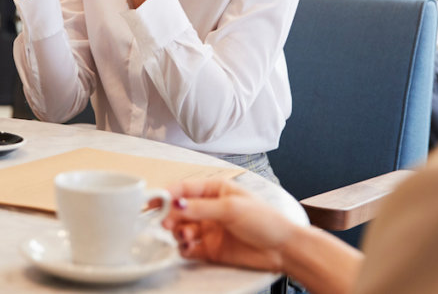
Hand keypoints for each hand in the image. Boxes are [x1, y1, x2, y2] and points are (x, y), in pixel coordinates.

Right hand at [161, 179, 295, 272]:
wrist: (283, 249)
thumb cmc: (266, 221)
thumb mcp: (231, 208)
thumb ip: (201, 208)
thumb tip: (176, 204)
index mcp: (216, 190)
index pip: (185, 188)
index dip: (168, 193)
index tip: (154, 200)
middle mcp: (210, 209)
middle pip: (180, 210)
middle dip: (171, 215)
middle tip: (166, 222)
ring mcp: (209, 229)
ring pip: (182, 229)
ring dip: (178, 232)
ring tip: (186, 236)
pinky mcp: (210, 249)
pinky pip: (189, 248)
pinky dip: (184, 249)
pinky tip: (189, 248)